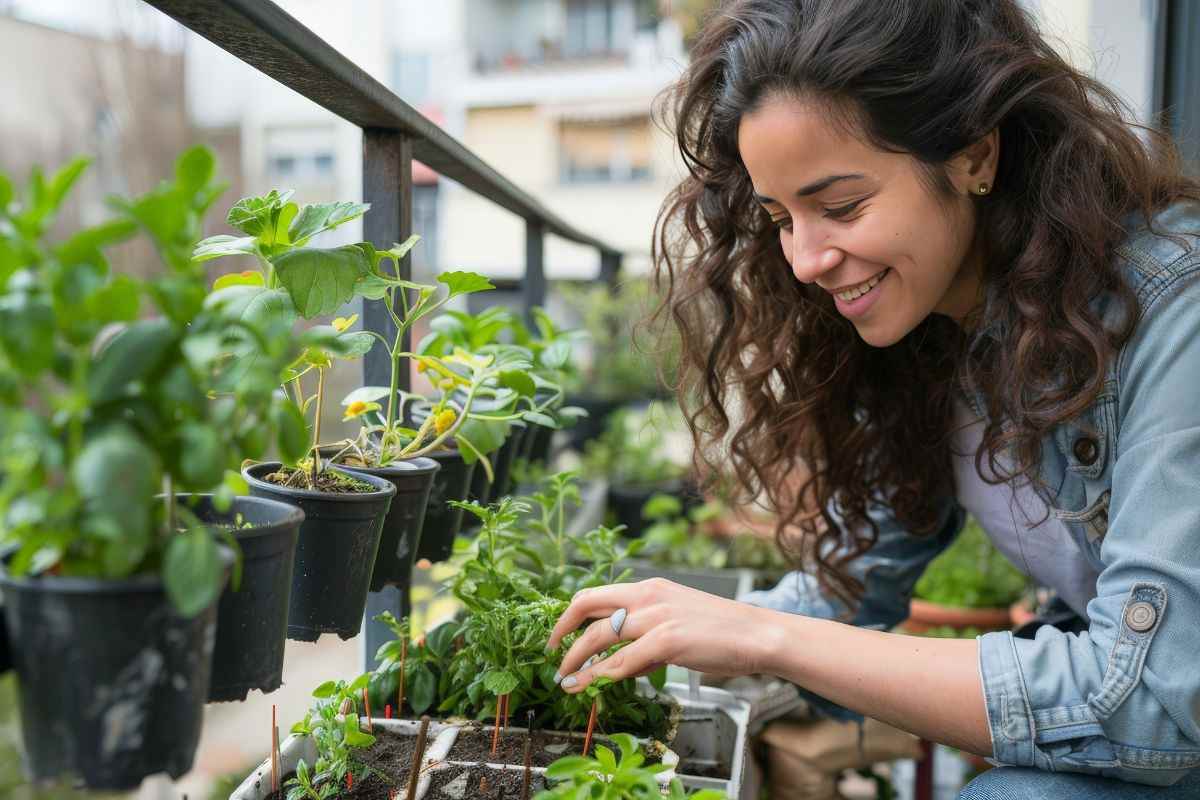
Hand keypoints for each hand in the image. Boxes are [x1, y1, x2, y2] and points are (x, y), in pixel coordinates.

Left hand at [546, 578, 777, 694]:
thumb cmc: (720, 632)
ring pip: (599, 635)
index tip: (559, 635)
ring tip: (565, 680)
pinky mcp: (667, 640)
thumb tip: (618, 664)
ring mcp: (656, 616)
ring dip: (575, 660)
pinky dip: (601, 675)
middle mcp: (647, 596)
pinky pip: (622, 661)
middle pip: (587, 605)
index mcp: (649, 588)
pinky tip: (591, 685)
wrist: (757, 635)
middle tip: (551, 654)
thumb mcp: (677, 624)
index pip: (594, 593)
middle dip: (561, 631)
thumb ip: (646, 640)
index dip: (570, 614)